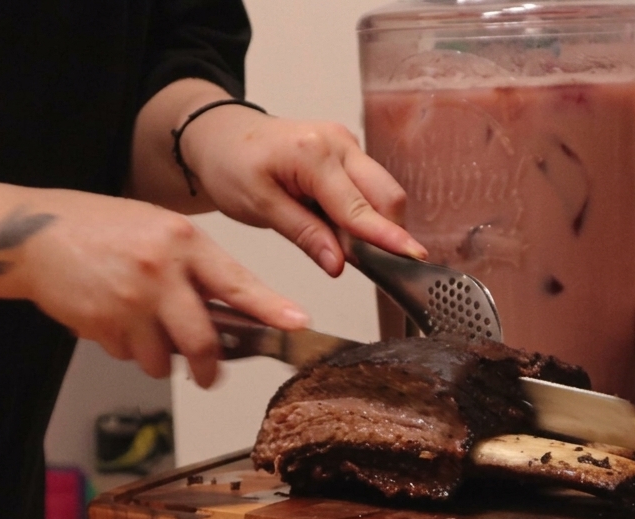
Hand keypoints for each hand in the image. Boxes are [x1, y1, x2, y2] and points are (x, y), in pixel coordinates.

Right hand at [12, 187, 308, 385]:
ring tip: (145, 330)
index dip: (270, 309)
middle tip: (211, 376)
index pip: (238, 284)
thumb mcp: (161, 230)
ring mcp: (130, 302)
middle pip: (203, 341)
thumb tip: (236, 312)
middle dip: (211, 369)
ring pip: (164, 359)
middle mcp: (160, 272)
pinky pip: (130, 356)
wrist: (33, 236)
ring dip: (162, 358)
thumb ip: (197, 267)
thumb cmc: (102, 229)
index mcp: (183, 242)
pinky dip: (130, 349)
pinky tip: (115, 319)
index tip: (297, 325)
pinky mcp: (103, 325)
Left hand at [178, 105, 426, 274]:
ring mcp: (348, 146)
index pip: (358, 207)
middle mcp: (339, 142)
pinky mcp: (350, 154)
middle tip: (371, 266)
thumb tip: (340, 264)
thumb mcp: (259, 207)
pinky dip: (363, 215)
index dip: (386, 237)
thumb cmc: (232, 165)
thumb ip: (304, 234)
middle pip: (387, 195)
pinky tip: (339, 229)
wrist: (222, 137)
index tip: (412, 258)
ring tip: (341, 245)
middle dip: (387, 232)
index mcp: (313, 153)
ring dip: (374, 226)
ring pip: (383, 193)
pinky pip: (370, 190)